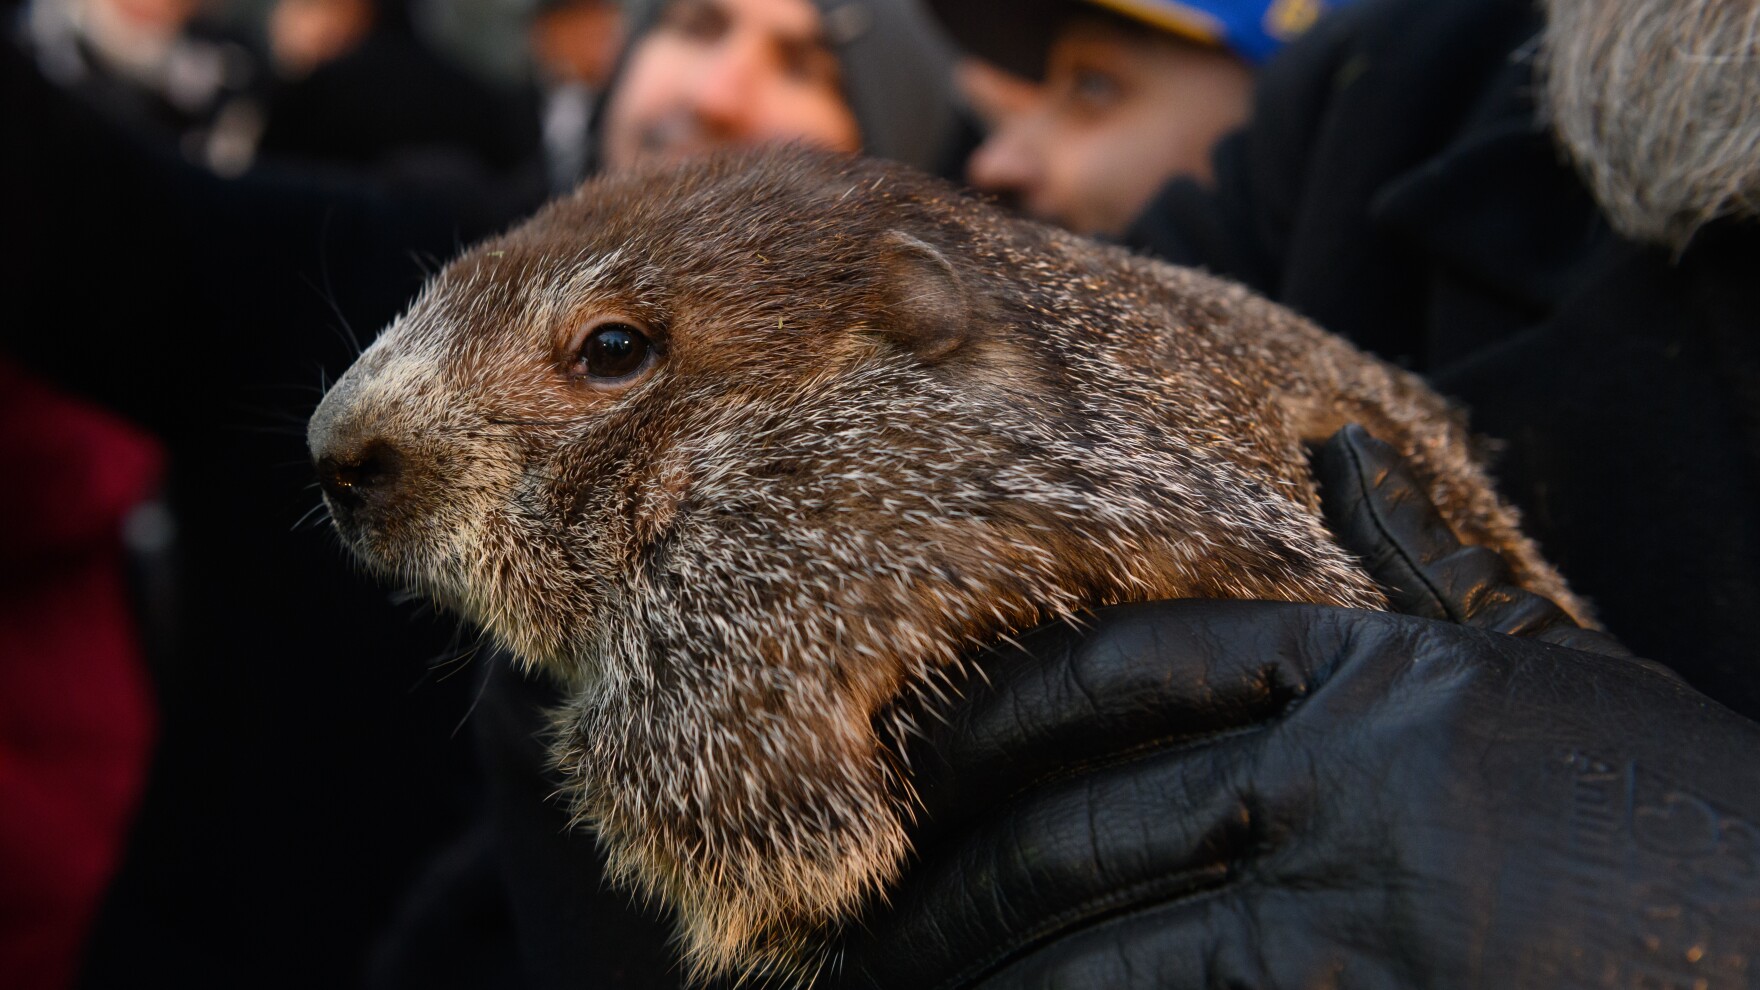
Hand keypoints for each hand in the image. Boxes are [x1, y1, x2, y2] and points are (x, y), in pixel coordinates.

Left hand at [832, 429, 1759, 987]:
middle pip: (1079, 826)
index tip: (920, 766)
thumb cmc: (1679, 816)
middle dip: (955, 892)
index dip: (1000, 718)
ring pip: (1102, 951)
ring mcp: (1351, 914)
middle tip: (872, 935)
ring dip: (991, 984)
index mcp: (1369, 676)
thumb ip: (1428, 568)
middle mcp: (1339, 782)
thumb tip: (1334, 451)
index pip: (1131, 670)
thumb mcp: (1555, 668)